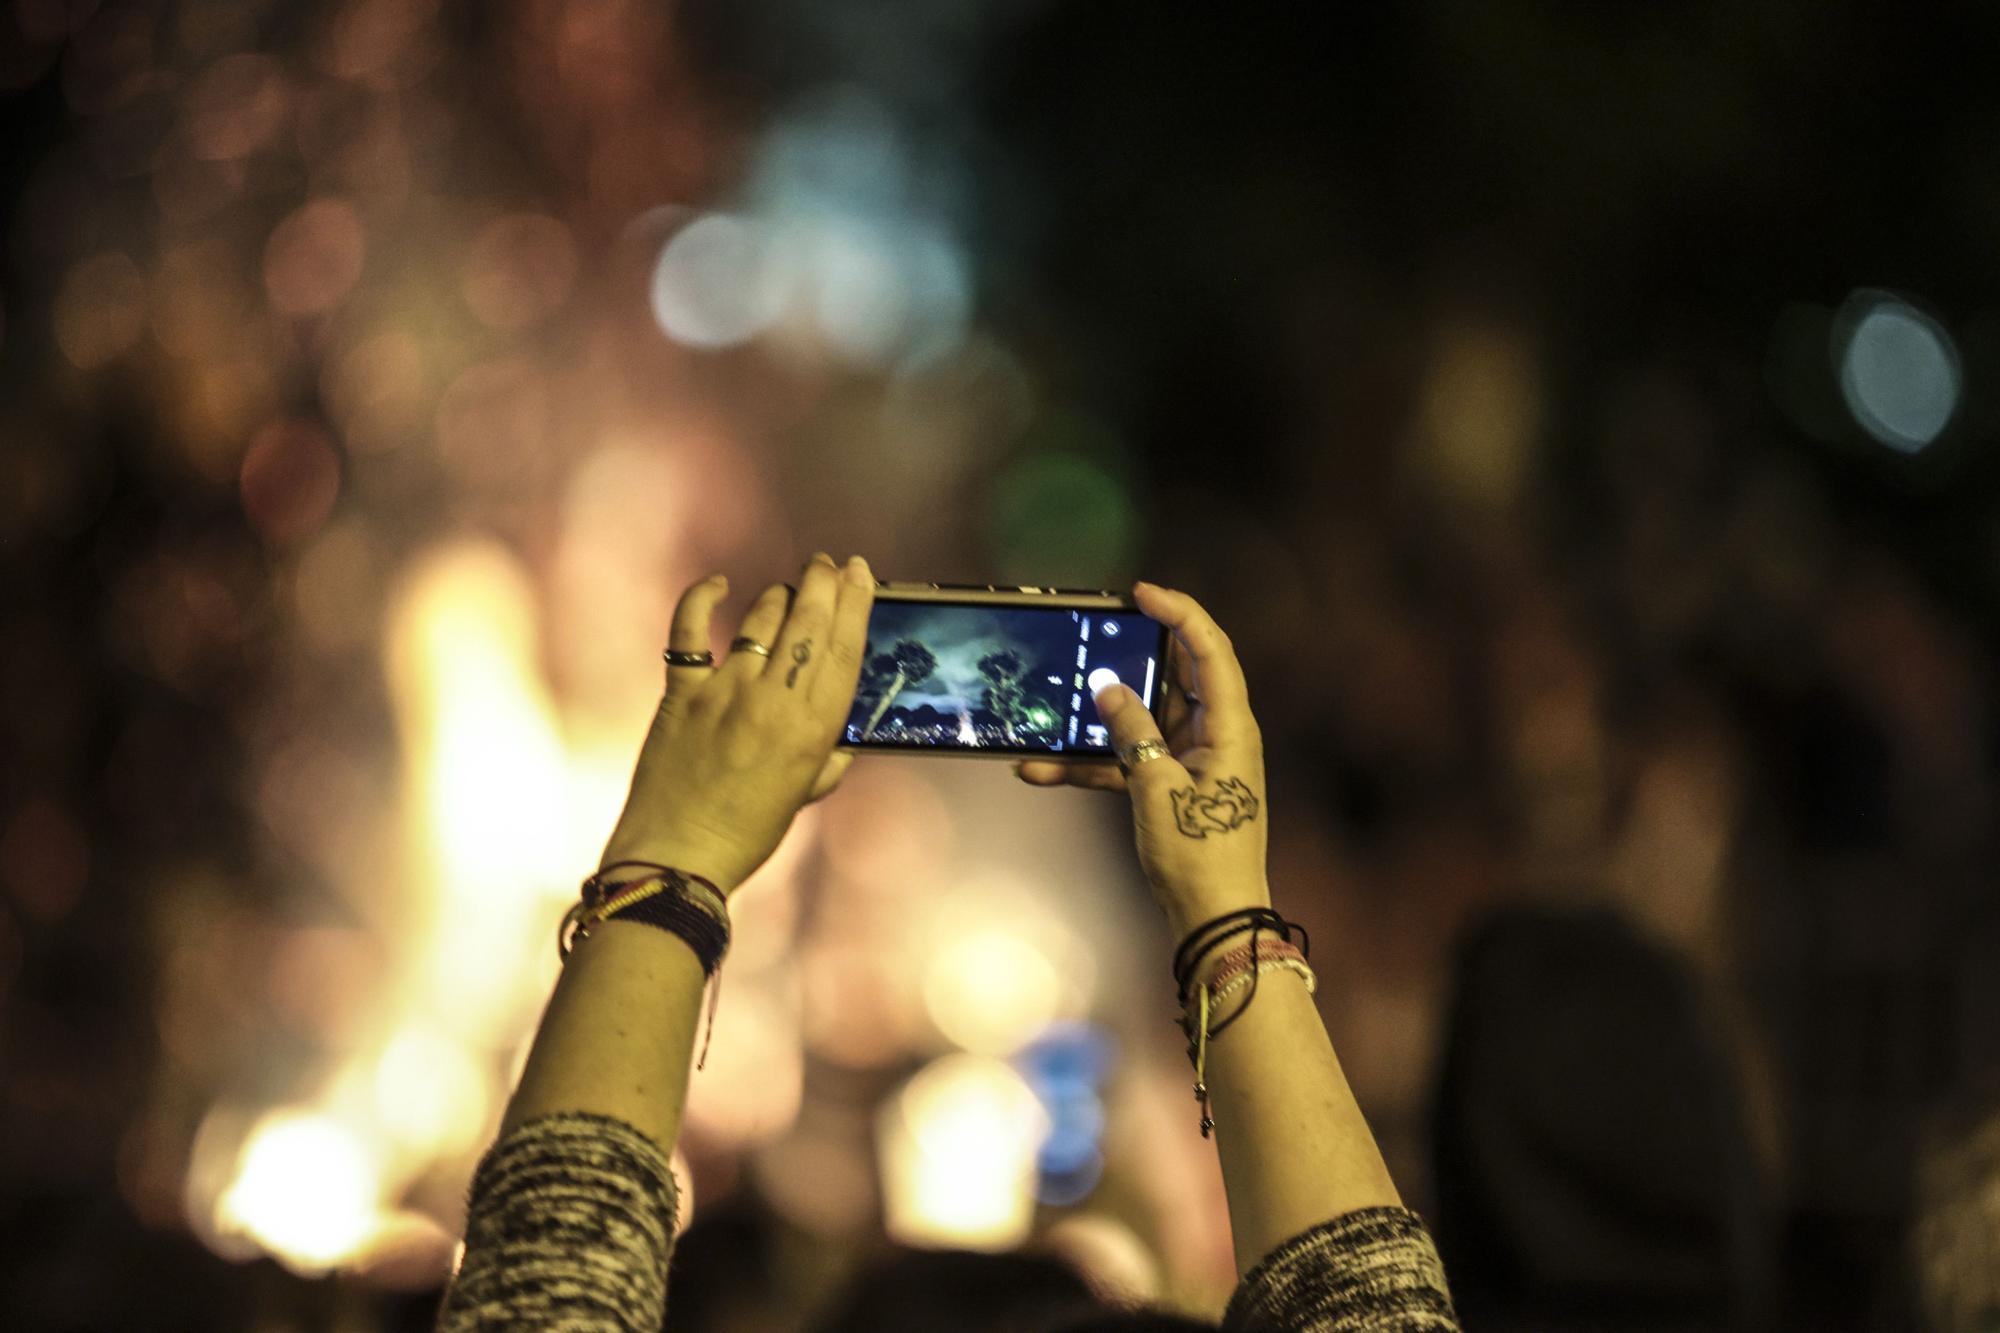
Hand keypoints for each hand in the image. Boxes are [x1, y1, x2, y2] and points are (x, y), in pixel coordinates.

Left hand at [599, 553, 875, 892]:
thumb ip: (828, 757)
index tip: (860, 572)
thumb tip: (842, 732)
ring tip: (787, 593)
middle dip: (823, 581)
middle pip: (809, 620)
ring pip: (761, 617)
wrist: (678, 856)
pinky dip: (702, 597)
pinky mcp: (682, 692)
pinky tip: (717, 585)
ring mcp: (725, 691)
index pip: (844, 648)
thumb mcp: (804, 794)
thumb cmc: (748, 833)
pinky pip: (691, 628)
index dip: (855, 601)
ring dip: (779, 597)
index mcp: (813, 729)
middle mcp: (774, 701)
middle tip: (827, 564)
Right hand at [1016, 581, 1269, 937]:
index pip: (1210, 651)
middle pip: (1178, 677)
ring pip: (1146, 721)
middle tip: (1097, 634)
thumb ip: (1133, 733)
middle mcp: (1218, 736)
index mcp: (1230, 727)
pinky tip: (1041, 772)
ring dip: (1101, 720)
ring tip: (1058, 705)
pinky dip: (1093, 764)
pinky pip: (1131, 762)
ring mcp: (1195, 762)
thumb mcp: (1157, 788)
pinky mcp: (1173, 789)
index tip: (1139, 594)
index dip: (1179, 613)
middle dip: (1135, 657)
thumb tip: (1109, 690)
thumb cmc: (1199, 854)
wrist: (1214, 919)